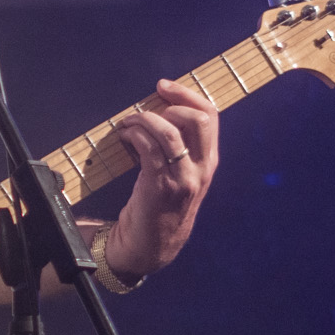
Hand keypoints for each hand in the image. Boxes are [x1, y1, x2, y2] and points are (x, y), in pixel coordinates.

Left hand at [103, 79, 219, 280]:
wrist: (150, 247)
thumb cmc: (159, 207)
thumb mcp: (180, 176)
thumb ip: (179, 150)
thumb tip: (157, 112)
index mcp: (208, 162)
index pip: (210, 117)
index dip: (187, 95)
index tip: (163, 87)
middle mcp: (201, 170)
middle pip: (199, 120)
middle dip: (171, 103)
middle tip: (146, 108)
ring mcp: (182, 179)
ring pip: (170, 132)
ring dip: (144, 119)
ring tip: (128, 123)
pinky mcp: (159, 187)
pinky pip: (149, 149)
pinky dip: (134, 135)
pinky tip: (124, 137)